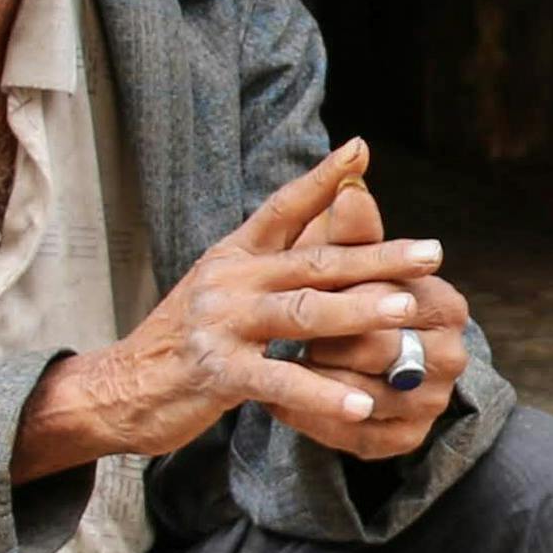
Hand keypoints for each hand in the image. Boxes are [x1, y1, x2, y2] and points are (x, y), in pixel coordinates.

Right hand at [11, 140, 447, 475]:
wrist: (122, 386)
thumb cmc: (187, 337)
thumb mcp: (225, 284)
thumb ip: (275, 257)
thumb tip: (326, 218)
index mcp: (235, 254)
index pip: (282, 207)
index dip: (322, 178)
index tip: (360, 149)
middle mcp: (229, 280)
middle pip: (314, 262)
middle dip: (377, 256)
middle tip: (430, 253)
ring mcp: (222, 324)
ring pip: (302, 313)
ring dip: (358, 311)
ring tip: (406, 310)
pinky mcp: (218, 372)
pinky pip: (280, 380)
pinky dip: (323, 393)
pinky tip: (362, 403)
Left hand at [285, 157, 473, 463]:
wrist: (354, 360)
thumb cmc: (349, 293)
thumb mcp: (349, 260)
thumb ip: (351, 228)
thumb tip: (349, 184)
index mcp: (447, 305)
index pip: (389, 298)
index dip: (341, 295)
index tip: (297, 288)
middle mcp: (453, 357)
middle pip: (379, 350)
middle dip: (328, 342)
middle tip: (285, 334)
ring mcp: (432, 403)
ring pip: (366, 397)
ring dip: (317, 384)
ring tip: (278, 366)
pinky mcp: (406, 441)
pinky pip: (357, 437)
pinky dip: (315, 420)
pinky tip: (280, 403)